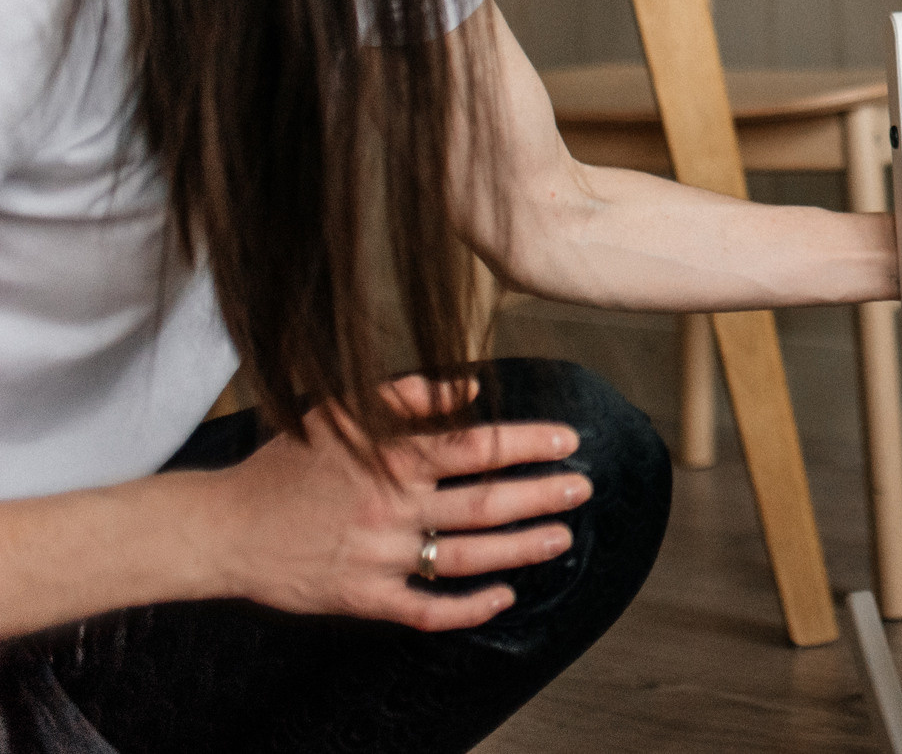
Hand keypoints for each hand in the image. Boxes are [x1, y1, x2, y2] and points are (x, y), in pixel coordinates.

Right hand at [204, 376, 589, 631]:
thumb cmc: (286, 465)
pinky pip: (426, 609)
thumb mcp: (342, 414)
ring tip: (562, 538)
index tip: (569, 442)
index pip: (477, 448)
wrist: (223, 528)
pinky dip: (469, 607)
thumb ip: (409, 396)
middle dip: (541, 496)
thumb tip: (472, 388)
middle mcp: (391, 507)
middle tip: (583, 489)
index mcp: (390, 458)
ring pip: (466, 557)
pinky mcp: (363, 597)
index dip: (528, 444)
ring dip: (521, 549)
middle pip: (484, 503)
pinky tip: (504, 596)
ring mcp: (379, 556)